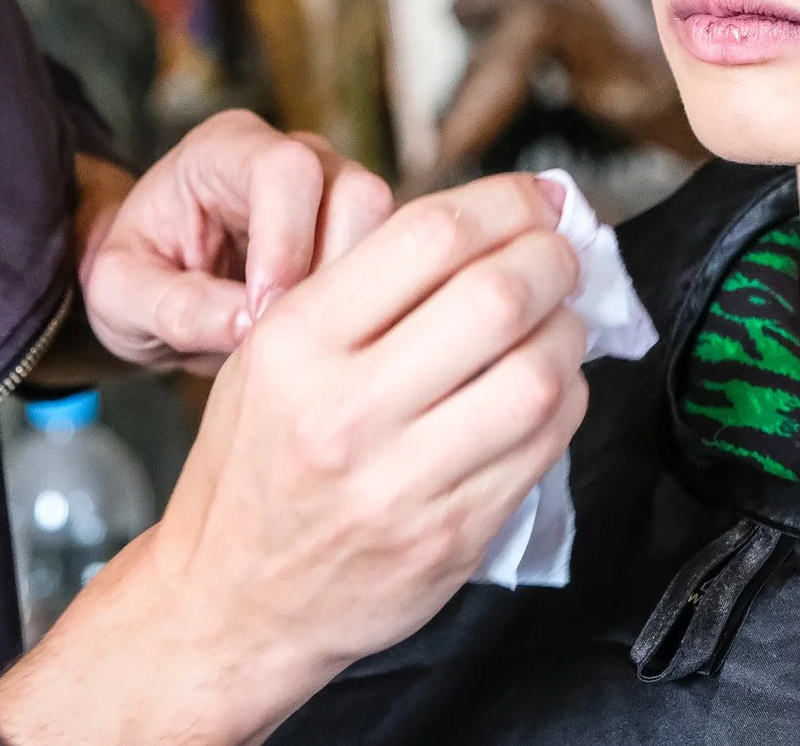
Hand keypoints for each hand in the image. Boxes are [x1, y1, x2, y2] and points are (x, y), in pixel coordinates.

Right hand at [0, 172, 588, 745]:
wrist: (232, 599)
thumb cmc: (255, 461)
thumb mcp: (269, 351)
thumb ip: (359, 286)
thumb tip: (481, 220)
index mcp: (296, 342)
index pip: (428, 235)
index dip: (505, 202)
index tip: (534, 200)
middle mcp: (347, 409)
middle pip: (496, 295)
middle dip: (551, 258)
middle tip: (559, 252)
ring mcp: (403, 481)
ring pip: (536, 374)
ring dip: (567, 330)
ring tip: (558, 320)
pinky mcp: (452, 536)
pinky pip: (543, 446)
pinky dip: (564, 399)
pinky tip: (547, 384)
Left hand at [81, 110, 394, 374]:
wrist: (157, 285)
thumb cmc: (136, 277)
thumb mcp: (120, 298)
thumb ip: (175, 306)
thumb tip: (247, 326)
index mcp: (226, 148)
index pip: (284, 170)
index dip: (285, 241)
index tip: (262, 313)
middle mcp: (296, 156)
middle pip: (356, 192)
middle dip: (330, 273)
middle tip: (292, 339)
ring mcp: (338, 192)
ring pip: (391, 229)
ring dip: (357, 294)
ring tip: (308, 346)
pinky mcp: (364, 236)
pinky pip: (395, 265)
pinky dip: (372, 307)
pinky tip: (332, 346)